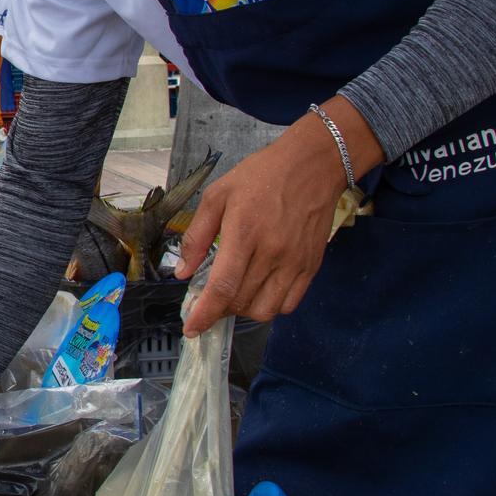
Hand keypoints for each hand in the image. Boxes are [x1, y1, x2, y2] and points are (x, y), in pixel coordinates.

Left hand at [176, 116, 351, 335]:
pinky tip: (260, 288)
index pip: (223, 287)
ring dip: (244, 310)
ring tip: (236, 291)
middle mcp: (272, 253)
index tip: (191, 329)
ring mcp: (295, 262)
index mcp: (244, 233)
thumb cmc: (260, 176)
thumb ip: (197, 235)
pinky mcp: (311, 266)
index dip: (205, 314)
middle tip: (211, 296)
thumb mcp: (218, 195)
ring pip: (266, 310)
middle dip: (220, 309)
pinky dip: (271, 305)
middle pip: (241, 302)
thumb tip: (182, 272)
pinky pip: (289, 304)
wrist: (312, 166)